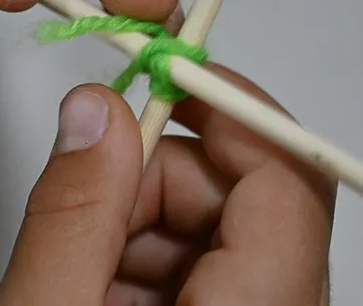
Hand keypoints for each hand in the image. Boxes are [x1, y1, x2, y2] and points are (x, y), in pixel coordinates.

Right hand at [0, 65, 335, 304]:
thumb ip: (71, 214)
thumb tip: (96, 111)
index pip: (290, 182)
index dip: (231, 110)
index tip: (166, 77)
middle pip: (244, 197)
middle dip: (158, 175)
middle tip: (89, 197)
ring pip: (216, 227)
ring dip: (141, 221)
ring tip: (84, 270)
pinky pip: (200, 264)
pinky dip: (142, 258)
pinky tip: (97, 292)